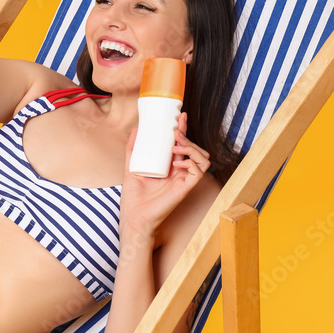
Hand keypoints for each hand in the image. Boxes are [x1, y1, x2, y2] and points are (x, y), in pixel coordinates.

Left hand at [119, 112, 210, 237]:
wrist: (133, 217)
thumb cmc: (134, 197)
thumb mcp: (131, 166)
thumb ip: (133, 149)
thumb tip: (136, 129)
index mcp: (170, 166)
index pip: (181, 144)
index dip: (183, 129)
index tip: (180, 115)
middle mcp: (180, 172)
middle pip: (195, 149)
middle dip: (187, 136)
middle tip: (175, 130)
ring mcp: (184, 180)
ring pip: (202, 159)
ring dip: (192, 148)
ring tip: (176, 145)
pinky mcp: (185, 188)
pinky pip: (198, 172)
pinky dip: (191, 163)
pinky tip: (177, 162)